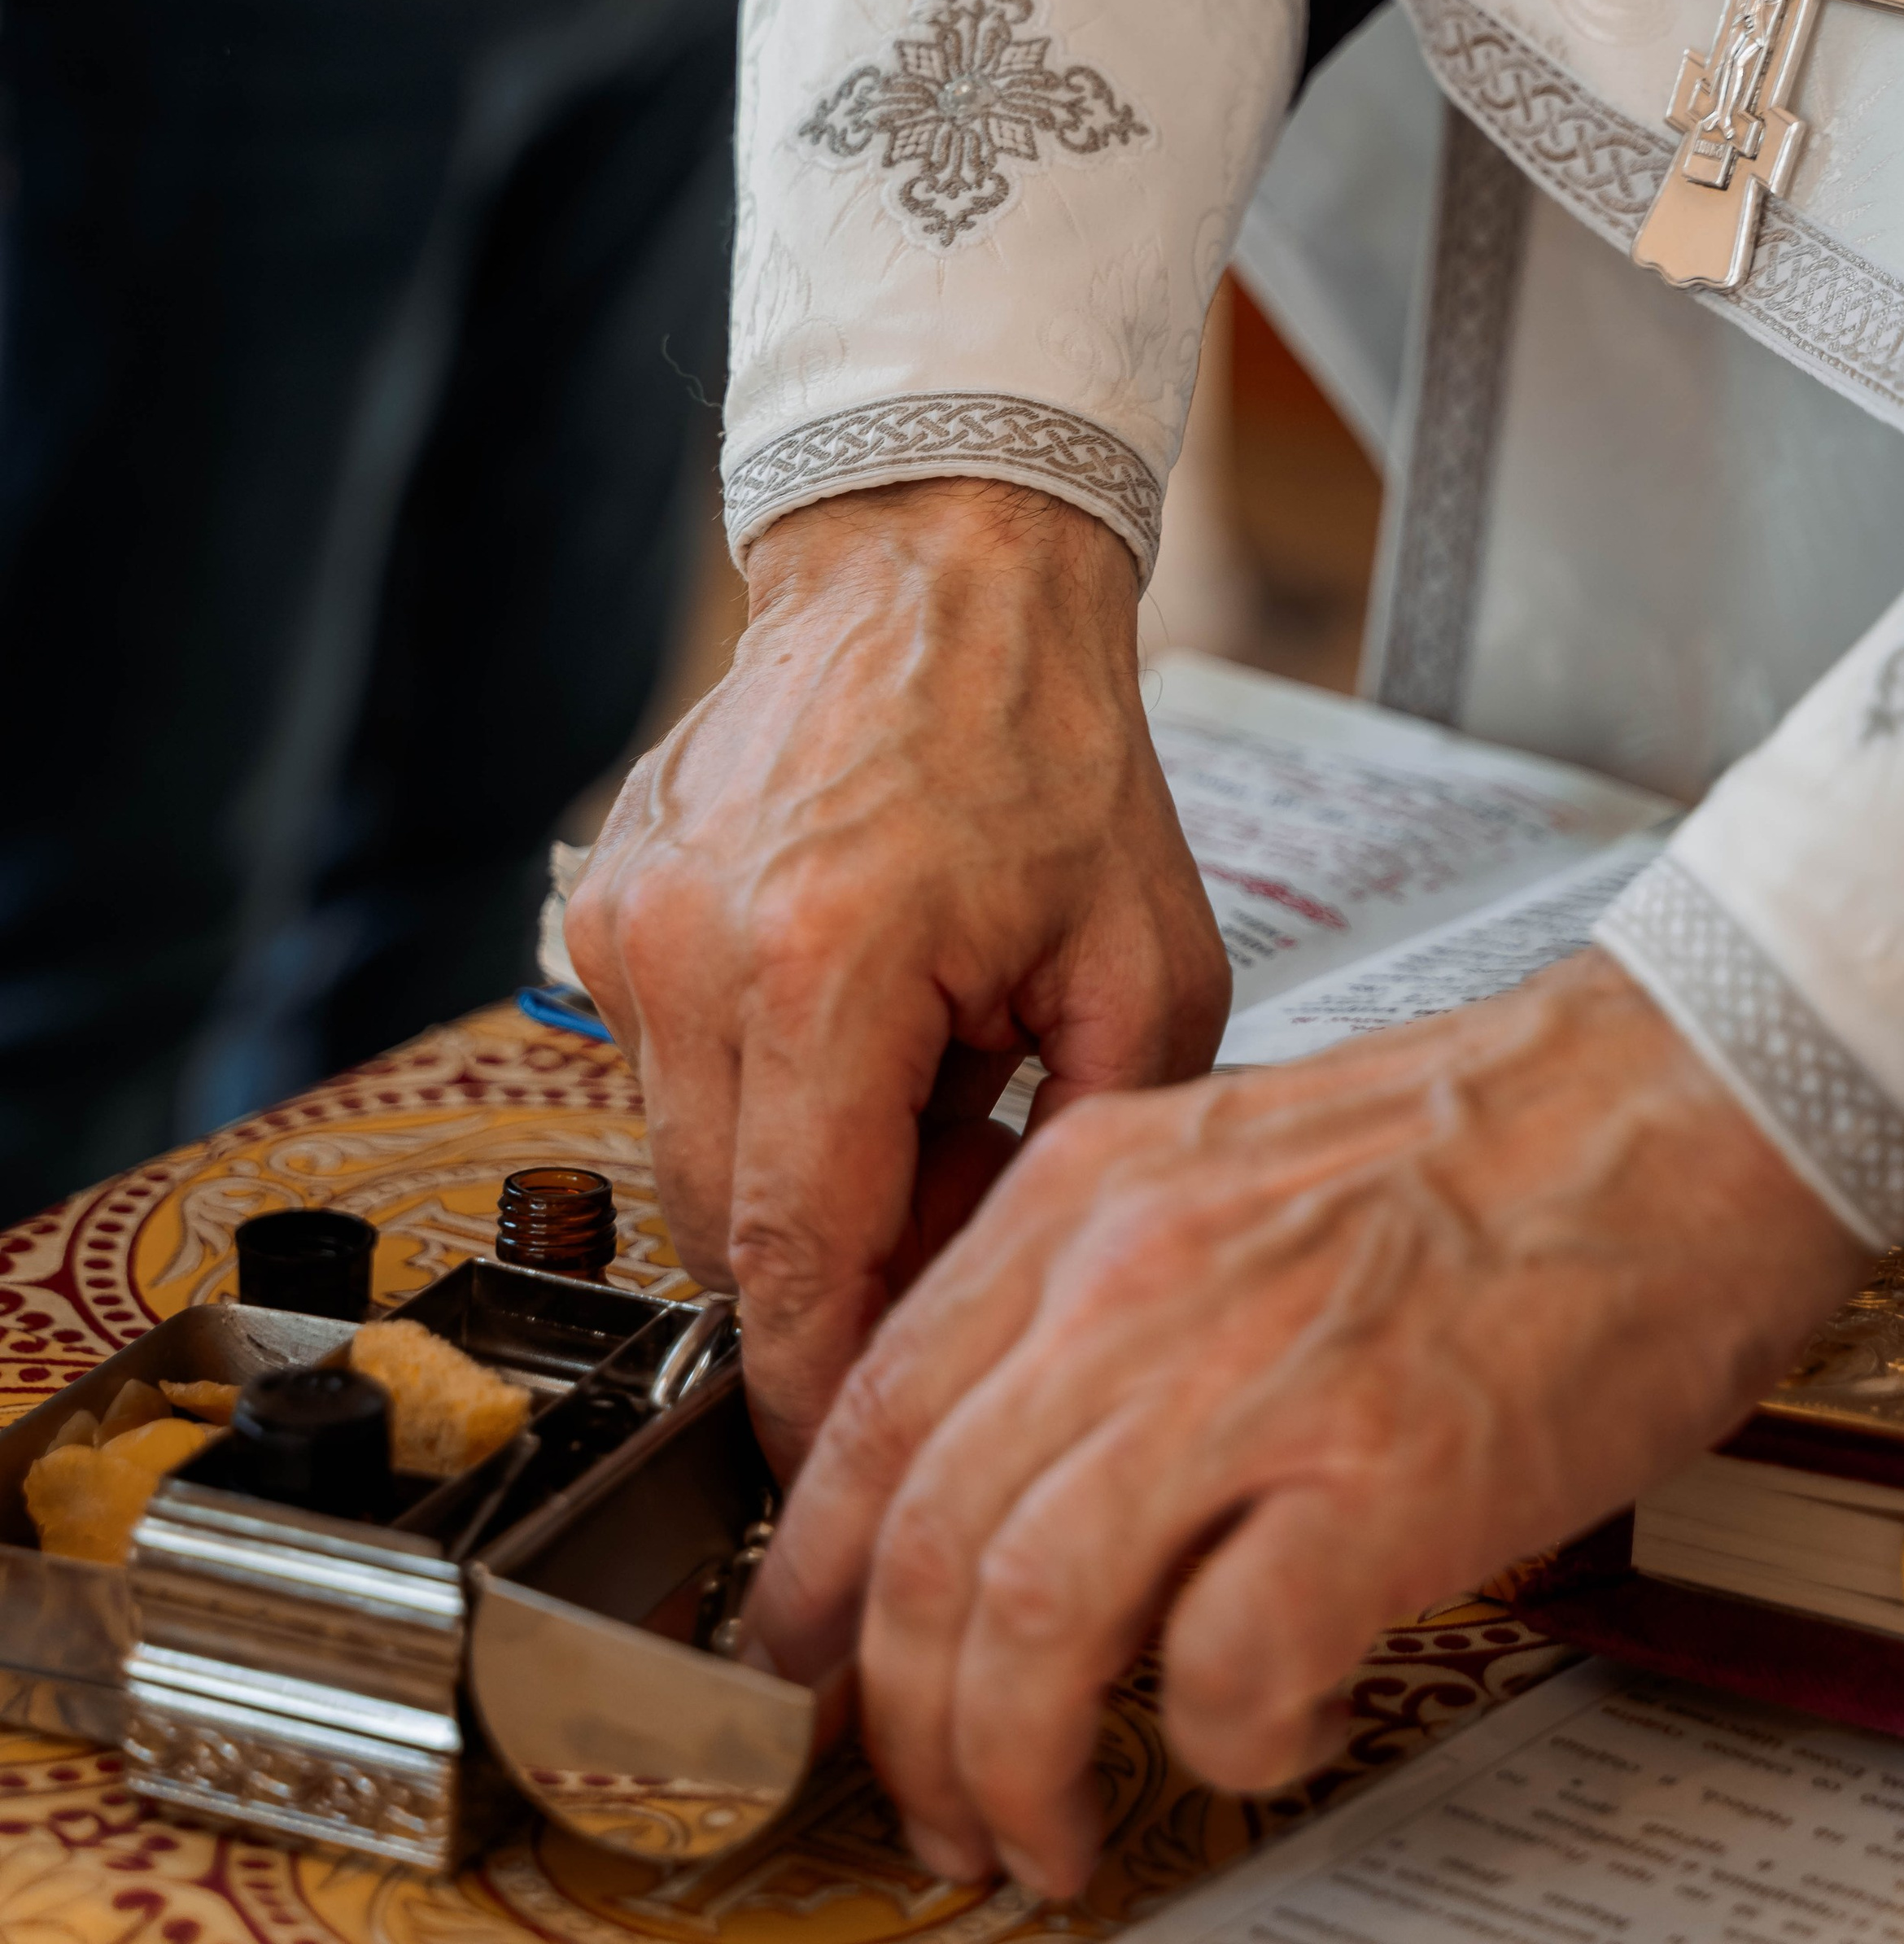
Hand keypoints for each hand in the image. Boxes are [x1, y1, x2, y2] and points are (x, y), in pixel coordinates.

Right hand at [566, 478, 1231, 1471]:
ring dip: (790, 1168)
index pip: (794, 1263)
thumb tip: (992, 1304)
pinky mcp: (602, 907)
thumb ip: (1079, 1156)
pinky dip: (751, 1080)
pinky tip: (844, 1004)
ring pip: (683, 1163)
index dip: (821, 1393)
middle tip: (957, 1179)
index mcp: (830, 966)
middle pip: (727, 1237)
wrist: (936, 579)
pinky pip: (662, 1070)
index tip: (844, 1475)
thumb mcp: (1149, 964)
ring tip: (913, 1064)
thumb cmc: (1048, 749)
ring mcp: (630, 926)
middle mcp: (696, 951)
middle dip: (835, 1264)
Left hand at [745, 949, 1868, 1895]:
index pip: (874, 1407)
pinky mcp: (1382, 1473)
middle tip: (931, 1800)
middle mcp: (1137, 1273)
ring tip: (1045, 1831)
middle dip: (900, 1717)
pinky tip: (1251, 1736)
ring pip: (1028, 1615)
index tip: (813, 1664)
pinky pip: (1225, 1664)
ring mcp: (1253, 1373)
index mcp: (1090, 1192)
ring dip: (1011, 1764)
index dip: (816, 1574)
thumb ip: (1100, 1292)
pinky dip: (1214, 1739)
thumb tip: (1012, 1467)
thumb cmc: (1482, 1148)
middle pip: (928, 1537)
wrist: (1679, 1101)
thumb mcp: (1222, 1166)